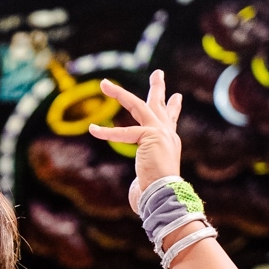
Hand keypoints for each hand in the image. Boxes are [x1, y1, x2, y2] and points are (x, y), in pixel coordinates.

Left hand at [89, 69, 182, 211]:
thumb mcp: (148, 184)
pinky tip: (93, 129)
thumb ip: (141, 183)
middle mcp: (167, 135)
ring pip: (138, 106)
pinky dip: (107, 133)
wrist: (166, 195)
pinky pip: (124, 133)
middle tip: (157, 73)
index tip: (176, 97)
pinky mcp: (150, 136)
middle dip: (157, 88)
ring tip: (104, 84)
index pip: (170, 122)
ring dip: (119, 94)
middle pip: (159, 107)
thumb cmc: (156, 196)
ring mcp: (160, 132)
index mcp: (169, 144)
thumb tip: (137, 195)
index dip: (172, 109)